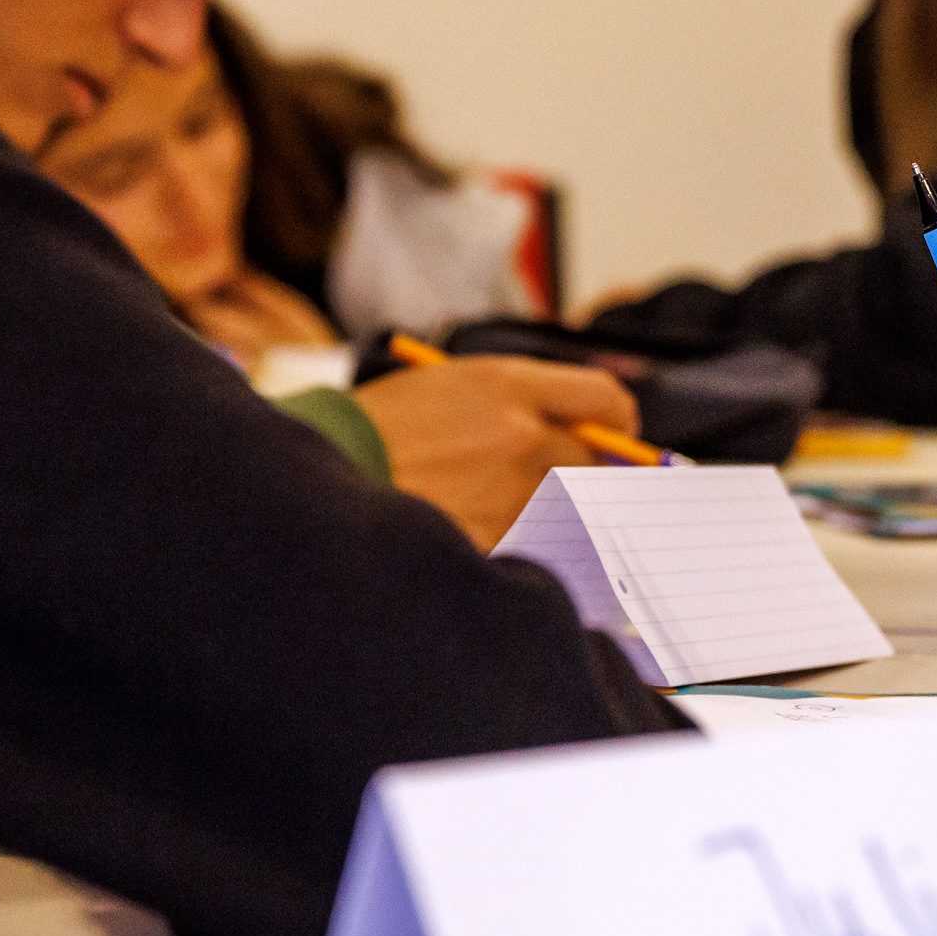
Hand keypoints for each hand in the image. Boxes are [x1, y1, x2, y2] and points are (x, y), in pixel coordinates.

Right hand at [353, 358, 641, 551]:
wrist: (319, 475)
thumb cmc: (378, 430)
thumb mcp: (449, 386)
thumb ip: (522, 400)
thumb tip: (592, 437)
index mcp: (507, 385)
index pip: (604, 401)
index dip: (618, 422)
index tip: (613, 436)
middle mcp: (520, 435)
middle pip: (593, 463)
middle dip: (579, 475)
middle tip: (545, 484)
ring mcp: (509, 493)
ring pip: (567, 512)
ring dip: (546, 516)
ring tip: (489, 510)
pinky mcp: (494, 543)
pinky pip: (535, 549)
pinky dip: (520, 549)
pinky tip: (477, 536)